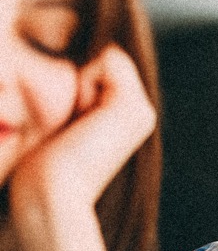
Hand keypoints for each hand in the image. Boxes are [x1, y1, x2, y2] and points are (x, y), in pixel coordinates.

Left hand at [7, 44, 155, 250]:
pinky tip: (80, 116)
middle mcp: (141, 114)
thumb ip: (76, 94)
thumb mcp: (61, 121)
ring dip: (79, 82)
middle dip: (77, 80)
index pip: (101, 66)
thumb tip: (78, 56)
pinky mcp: (135, 107)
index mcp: (125, 120)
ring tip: (74, 122)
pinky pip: (107, 58)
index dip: (75, 81)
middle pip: (104, 60)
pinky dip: (84, 79)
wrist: (53, 194)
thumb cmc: (42, 165)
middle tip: (70, 123)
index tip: (67, 123)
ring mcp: (143, 111)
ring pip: (106, 57)